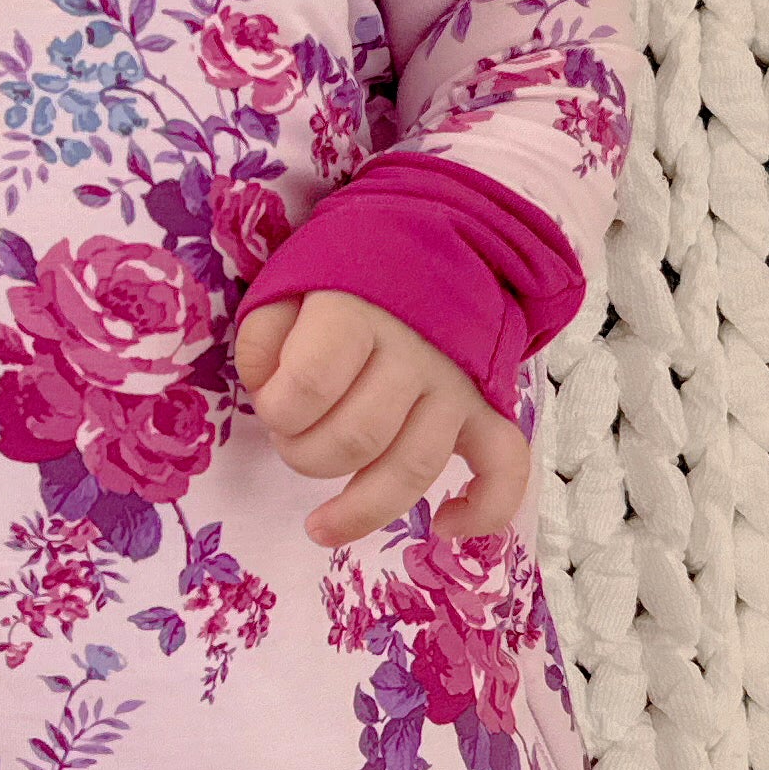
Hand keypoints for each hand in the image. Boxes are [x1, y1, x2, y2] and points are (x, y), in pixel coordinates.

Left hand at [232, 290, 529, 545]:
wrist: (431, 245)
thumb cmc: (345, 277)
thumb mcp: (285, 287)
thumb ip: (263, 341)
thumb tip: (269, 394)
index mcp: (357, 312)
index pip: (309, 386)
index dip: (277, 411)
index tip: (272, 404)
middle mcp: (415, 352)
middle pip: (357, 438)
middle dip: (306, 456)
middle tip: (292, 439)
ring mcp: (459, 385)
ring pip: (414, 468)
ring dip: (360, 509)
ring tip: (320, 524)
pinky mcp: (489, 410)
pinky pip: (505, 469)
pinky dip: (484, 509)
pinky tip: (443, 524)